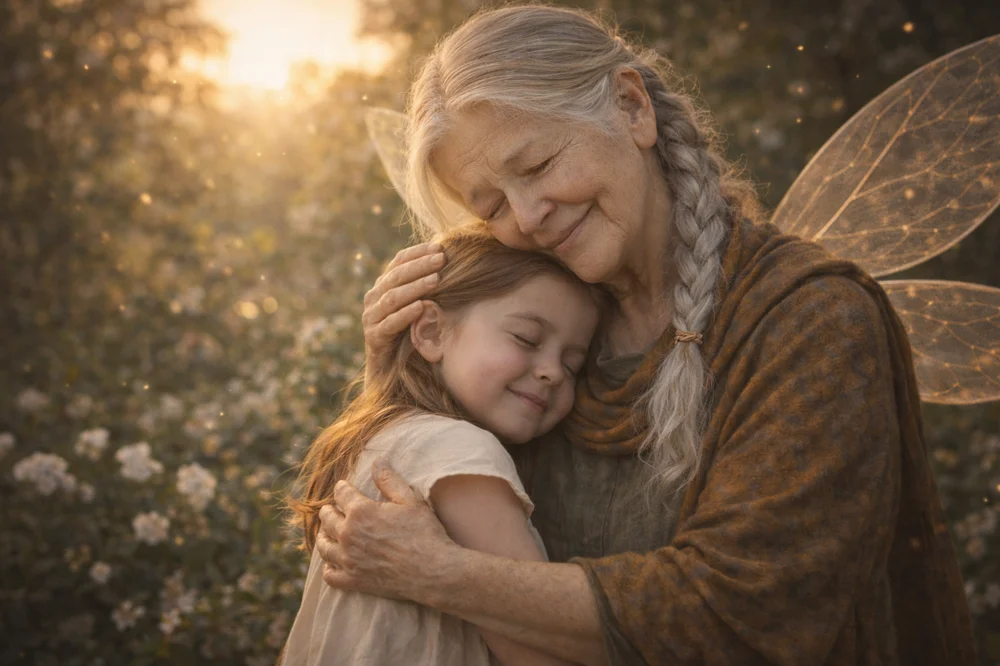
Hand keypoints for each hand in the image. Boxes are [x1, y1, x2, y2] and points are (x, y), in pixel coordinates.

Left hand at [317, 458, 455, 601]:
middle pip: (327, 518)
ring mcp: (349, 560)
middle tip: (330, 509)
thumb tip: (377, 461)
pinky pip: (330, 575)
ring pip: (324, 546)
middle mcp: (348, 535)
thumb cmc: (424, 533)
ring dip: (323, 536)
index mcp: (361, 511)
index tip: (343, 487)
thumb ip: (389, 480)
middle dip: (328, 511)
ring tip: (325, 533)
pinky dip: (328, 568)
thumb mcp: (410, 500)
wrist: (433, 571)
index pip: (342, 494)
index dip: (342, 488)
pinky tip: (332, 564)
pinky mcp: (354, 581)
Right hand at [362, 243, 445, 383]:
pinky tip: (421, 307)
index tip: (439, 247)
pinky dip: (405, 314)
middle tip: (441, 259)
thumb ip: (424, 285)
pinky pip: (389, 323)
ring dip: (415, 287)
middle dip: (420, 266)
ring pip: (392, 297)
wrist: (389, 368)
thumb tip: (448, 260)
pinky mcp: (373, 337)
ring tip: (436, 280)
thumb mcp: (416, 305)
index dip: (417, 253)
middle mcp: (373, 298)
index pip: (398, 262)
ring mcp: (371, 318)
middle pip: (396, 277)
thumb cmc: (408, 332)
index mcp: (383, 286)